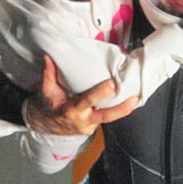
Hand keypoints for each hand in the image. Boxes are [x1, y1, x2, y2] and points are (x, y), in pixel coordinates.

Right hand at [24, 55, 138, 134]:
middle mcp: (83, 120)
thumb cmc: (49, 105)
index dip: (100, 93)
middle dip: (121, 109)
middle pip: (105, 117)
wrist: (46, 124)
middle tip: (134, 99)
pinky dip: (117, 110)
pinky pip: (106, 117)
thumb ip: (49, 73)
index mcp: (71, 110)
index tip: (112, 84)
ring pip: (109, 118)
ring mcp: (90, 126)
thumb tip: (49, 56)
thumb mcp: (46, 90)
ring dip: (124, 109)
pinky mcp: (94, 127)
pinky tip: (127, 101)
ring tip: (136, 98)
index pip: (87, 101)